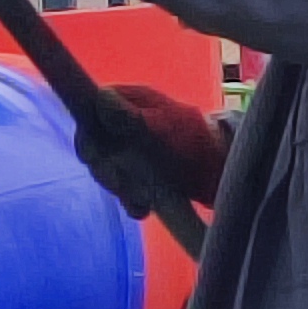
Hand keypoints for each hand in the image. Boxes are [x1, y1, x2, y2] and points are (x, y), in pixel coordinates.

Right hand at [75, 83, 232, 219]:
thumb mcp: (163, 129)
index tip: (93, 156)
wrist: (220, 167)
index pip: (91, 113)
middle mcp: (124, 123)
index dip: (87, 136)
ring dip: (121, 189)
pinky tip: (144, 209)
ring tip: (141, 199)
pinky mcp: (138, 172)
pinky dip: (131, 200)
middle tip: (120, 184)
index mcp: (128, 100)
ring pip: (108, 170)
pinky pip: (123, 187)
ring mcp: (129, 148)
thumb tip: (102, 98)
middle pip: (95, 147)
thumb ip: (132, 119)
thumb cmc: (194, 140)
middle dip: (107, 170)